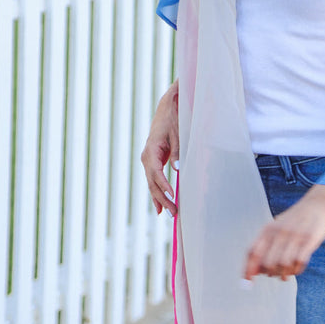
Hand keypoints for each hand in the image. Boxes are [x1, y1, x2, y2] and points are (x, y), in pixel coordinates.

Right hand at [141, 80, 178, 216]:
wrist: (167, 109)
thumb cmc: (173, 121)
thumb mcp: (177, 134)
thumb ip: (178, 152)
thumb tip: (178, 169)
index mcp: (151, 150)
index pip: (156, 173)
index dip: (164, 186)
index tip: (172, 196)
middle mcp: (146, 157)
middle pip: (152, 182)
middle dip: (162, 198)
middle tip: (173, 212)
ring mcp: (148, 161)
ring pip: (151, 184)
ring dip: (159, 199)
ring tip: (167, 214)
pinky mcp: (153, 162)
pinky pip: (153, 180)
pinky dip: (157, 192)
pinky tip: (160, 206)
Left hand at [244, 184, 324, 280]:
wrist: (318, 204)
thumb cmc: (295, 219)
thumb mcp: (276, 227)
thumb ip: (265, 246)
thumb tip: (256, 271)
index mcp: (268, 229)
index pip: (252, 253)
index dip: (248, 270)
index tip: (247, 284)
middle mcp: (279, 233)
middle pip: (267, 263)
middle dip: (270, 273)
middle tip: (275, 275)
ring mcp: (295, 236)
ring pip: (283, 264)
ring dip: (284, 274)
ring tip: (286, 276)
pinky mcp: (310, 240)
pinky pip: (300, 261)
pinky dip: (297, 270)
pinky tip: (297, 269)